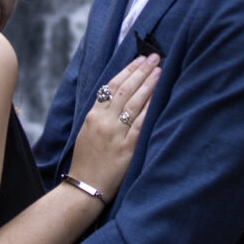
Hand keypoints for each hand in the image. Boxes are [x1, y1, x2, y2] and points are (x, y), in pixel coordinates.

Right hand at [70, 53, 157, 194]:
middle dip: (141, 71)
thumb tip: (119, 95)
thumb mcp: (87, 131)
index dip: (128, 70)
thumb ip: (101, 113)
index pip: (111, 86)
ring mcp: (115, 134)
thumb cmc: (87, 160)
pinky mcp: (126, 148)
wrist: (84, 186)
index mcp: (93, 115)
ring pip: (133, 102)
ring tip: (160, 70)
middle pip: (125, 89)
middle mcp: (103, 121)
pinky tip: (159, 96)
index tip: (140, 59)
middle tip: (154, 57)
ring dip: (148, 84)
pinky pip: (140, 123)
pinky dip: (150, 108)